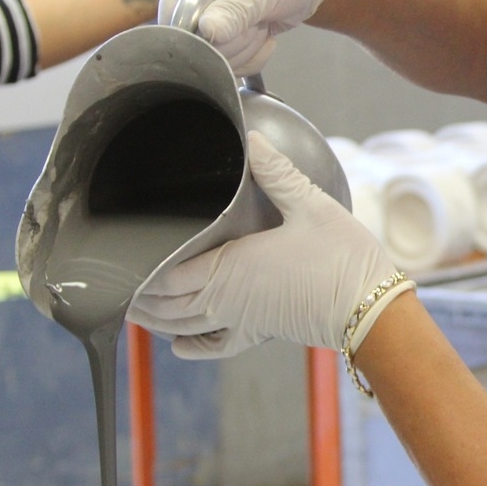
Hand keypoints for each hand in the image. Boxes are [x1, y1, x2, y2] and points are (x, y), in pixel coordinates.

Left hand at [129, 131, 398, 359]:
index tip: (119, 257)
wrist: (370, 309)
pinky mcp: (260, 332)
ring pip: (182, 325)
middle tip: (116, 280)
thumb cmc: (342, 258)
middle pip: (164, 303)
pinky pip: (215, 345)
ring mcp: (241, 319)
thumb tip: (253, 139)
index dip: (137, 269)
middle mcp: (225, 299)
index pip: (164, 273)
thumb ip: (277, 173)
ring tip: (134, 307)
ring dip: (154, 318)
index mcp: (228, 267)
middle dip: (137, 296)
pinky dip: (190, 346)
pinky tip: (178, 344)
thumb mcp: (311, 206)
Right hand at [158, 0, 341, 75]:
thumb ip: (232, 12)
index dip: (201, 30)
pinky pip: (232, 61)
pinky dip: (254, 54)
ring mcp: (208, 13)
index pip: (174, 14)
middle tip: (257, 14)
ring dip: (247, 45)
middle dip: (234, 37)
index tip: (232, 24)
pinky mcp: (226, 31)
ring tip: (263, 17)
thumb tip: (207, 33)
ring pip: (216, 55)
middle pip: (196, 40)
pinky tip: (266, 31)